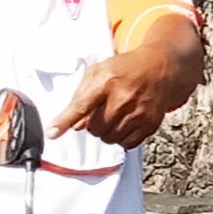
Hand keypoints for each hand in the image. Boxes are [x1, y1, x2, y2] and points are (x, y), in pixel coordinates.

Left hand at [51, 24, 204, 150]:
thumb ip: (82, 95)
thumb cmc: (125, 69)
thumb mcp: (99, 71)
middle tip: (100, 112)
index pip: (81, 106)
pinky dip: (122, 138)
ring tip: (114, 116)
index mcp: (106, 80)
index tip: (52, 133)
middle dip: (92, 124)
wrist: (160, 68)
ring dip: (106, 132)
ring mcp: (138, 113)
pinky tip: (125, 123)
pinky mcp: (149, 124)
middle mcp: (123, 98)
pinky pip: (127, 144)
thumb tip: (74, 125)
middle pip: (94, 128)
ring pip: (109, 139)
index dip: (64, 121)